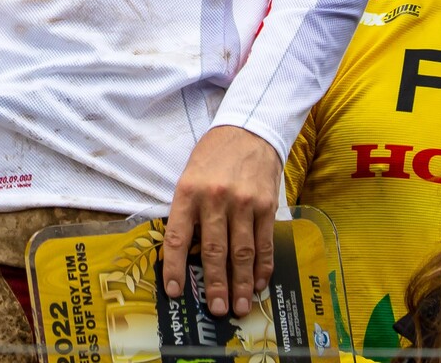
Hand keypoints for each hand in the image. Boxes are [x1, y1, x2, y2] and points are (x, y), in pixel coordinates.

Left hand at [162, 124, 280, 319]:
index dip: (174, 268)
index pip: (177, 238)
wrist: (247, 130)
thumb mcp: (188, 177)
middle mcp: (214, 199)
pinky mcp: (266, 205)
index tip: (174, 292)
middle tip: (216, 310)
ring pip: (241, 252)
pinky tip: (259, 284)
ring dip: (241, 283)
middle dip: (214, 285)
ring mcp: (243, 203)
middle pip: (213, 251)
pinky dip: (263, 267)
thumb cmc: (212, 158)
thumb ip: (187, 212)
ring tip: (240, 307)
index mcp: (188, 192)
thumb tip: (184, 254)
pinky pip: (264, 242)